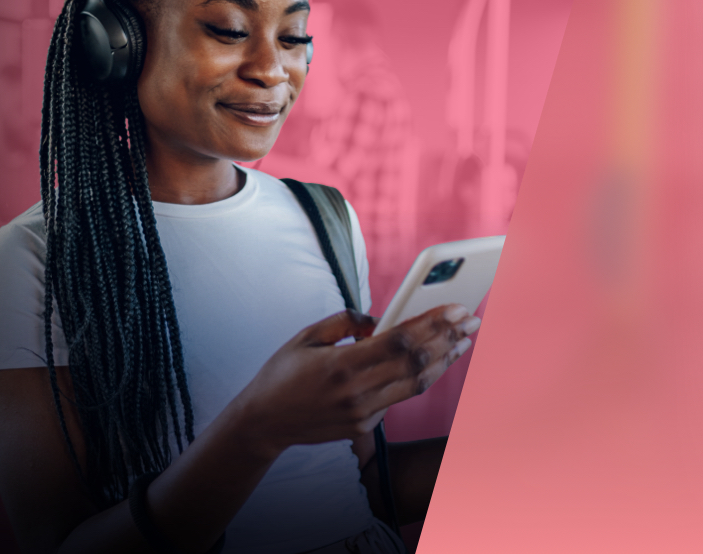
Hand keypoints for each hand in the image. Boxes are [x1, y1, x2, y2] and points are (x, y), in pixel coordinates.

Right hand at [231, 305, 479, 456]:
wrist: (263, 422)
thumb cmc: (282, 373)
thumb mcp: (306, 336)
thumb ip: (345, 322)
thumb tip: (379, 319)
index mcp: (341, 365)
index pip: (399, 341)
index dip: (432, 324)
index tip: (455, 308)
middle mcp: (357, 393)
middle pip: (416, 363)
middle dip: (448, 339)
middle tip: (471, 320)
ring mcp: (363, 414)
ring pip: (416, 385)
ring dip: (444, 361)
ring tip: (464, 342)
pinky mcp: (364, 427)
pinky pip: (398, 398)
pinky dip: (419, 378)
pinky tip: (434, 362)